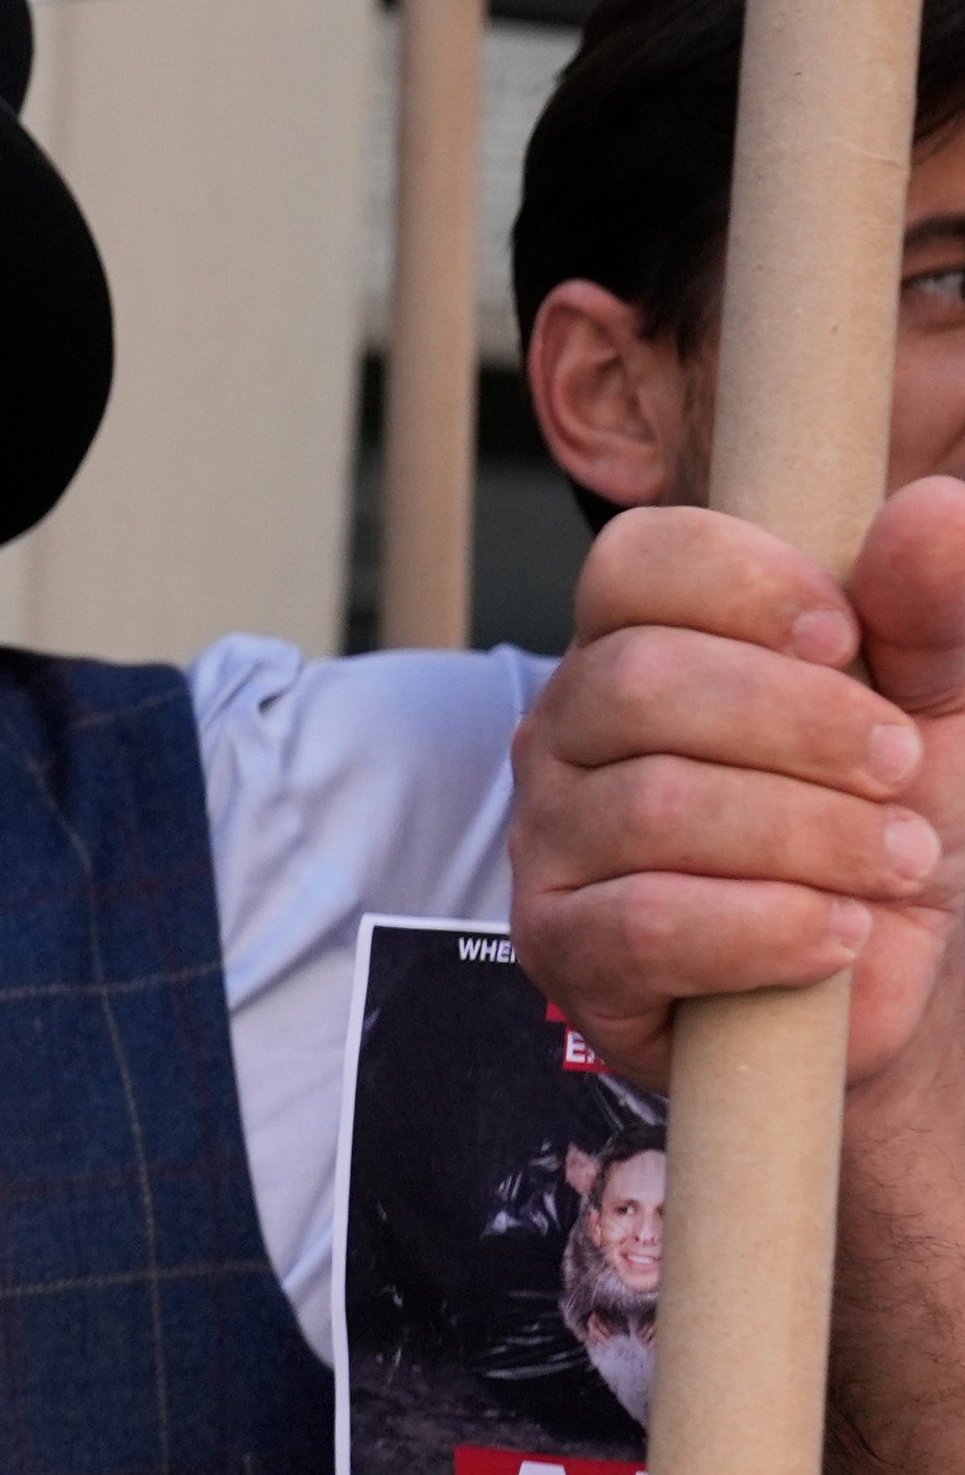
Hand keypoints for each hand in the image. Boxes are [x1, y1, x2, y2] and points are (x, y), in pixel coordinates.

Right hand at [512, 488, 963, 1090]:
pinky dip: (767, 928)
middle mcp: (570, 731)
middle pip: (640, 681)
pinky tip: (837, 935)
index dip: (745, 584)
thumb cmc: (886, 811)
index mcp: (643, 638)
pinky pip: (645, 925)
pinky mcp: (559, 951)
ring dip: (810, 837)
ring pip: (655, 807)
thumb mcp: (936, 696)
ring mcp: (549, 842)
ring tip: (893, 863)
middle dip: (800, 725)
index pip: (636, 561)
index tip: (847, 637)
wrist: (884, 961)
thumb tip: (927, 512)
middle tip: (899, 769)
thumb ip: (932, 607)